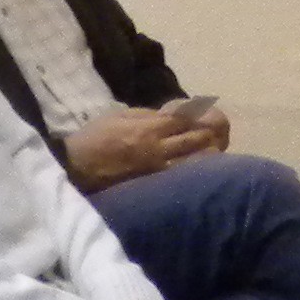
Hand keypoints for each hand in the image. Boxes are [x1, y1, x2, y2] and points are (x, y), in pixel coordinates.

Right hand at [62, 105, 228, 192]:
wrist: (77, 166)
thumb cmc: (95, 136)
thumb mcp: (120, 115)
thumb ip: (147, 114)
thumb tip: (170, 115)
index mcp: (151, 127)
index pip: (186, 119)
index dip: (202, 115)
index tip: (212, 114)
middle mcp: (159, 148)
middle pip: (196, 140)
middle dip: (211, 134)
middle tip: (222, 132)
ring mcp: (158, 169)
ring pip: (193, 162)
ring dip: (207, 155)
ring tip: (216, 152)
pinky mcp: (153, 185)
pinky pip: (180, 178)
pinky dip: (193, 172)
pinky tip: (201, 172)